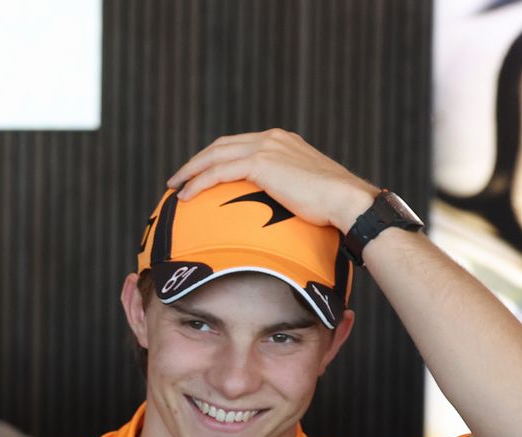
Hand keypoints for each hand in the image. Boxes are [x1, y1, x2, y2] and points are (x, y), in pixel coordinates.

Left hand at [167, 129, 377, 232]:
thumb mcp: (305, 192)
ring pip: (215, 155)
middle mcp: (272, 138)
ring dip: (191, 170)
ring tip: (174, 187)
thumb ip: (287, 191)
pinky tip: (185, 196)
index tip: (200, 174)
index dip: (216, 158)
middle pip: (222, 145)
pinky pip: (219, 171)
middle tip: (178, 178)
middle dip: (197, 161)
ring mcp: (266, 147)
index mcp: (282, 142)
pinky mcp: (261, 163)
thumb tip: (278, 212)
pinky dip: (199, 182)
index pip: (239, 145)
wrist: (346, 202)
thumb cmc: (332, 207)